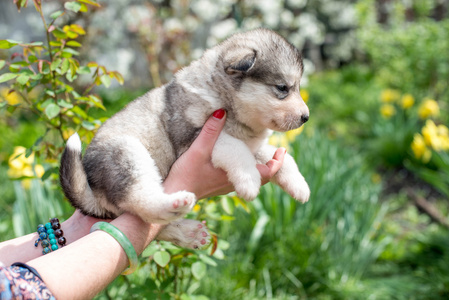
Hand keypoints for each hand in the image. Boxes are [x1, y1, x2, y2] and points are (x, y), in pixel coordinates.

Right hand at [163, 109, 285, 198]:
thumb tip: (222, 111)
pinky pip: (238, 178)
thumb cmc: (185, 176)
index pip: (266, 173)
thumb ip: (210, 131)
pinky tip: (239, 160)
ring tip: (260, 151)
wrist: (171, 197)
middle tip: (278, 151)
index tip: (283, 150)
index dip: (277, 163)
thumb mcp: (197, 150)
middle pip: (261, 177)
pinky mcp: (217, 186)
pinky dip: (246, 169)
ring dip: (258, 167)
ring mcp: (225, 186)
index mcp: (234, 175)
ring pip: (250, 178)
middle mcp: (233, 184)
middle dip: (271, 165)